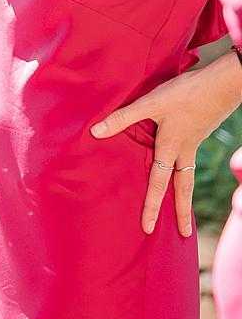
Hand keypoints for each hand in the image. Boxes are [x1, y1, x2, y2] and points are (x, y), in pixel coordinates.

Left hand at [91, 51, 241, 237]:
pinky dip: (186, 172)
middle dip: (182, 212)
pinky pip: (191, 161)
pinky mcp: (199, 133)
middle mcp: (184, 151)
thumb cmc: (186, 93)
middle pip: (183, 189)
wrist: (223, 84)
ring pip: (188, 176)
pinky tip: (181, 165)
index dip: (152, 206)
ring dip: (186, 194)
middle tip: (184, 234)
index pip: (158, 184)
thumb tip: (96, 132)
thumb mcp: (151, 104)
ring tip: (185, 209)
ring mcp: (194, 144)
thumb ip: (123, 117)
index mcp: (170, 148)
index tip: (148, 227)